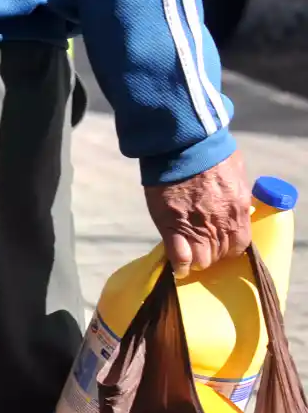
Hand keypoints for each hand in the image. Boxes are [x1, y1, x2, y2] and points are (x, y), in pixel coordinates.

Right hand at [144, 151, 250, 278]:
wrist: (183, 146)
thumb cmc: (209, 153)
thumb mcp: (236, 173)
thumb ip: (237, 194)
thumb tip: (237, 203)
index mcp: (238, 209)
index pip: (240, 245)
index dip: (229, 247)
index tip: (221, 243)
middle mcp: (221, 223)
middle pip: (220, 255)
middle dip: (212, 254)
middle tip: (203, 246)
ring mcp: (196, 228)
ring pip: (201, 261)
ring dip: (196, 260)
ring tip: (189, 253)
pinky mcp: (172, 228)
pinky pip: (179, 258)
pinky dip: (179, 265)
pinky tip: (178, 265)